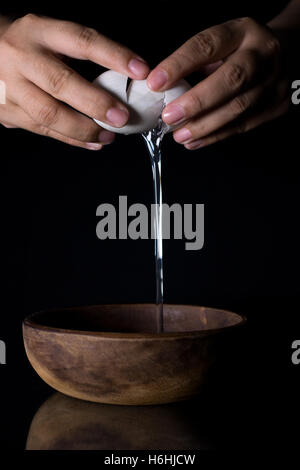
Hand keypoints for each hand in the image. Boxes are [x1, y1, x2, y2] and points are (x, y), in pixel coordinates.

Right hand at [0, 14, 148, 148]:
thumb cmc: (25, 47)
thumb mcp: (48, 37)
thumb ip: (77, 55)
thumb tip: (123, 81)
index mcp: (39, 31)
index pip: (82, 41)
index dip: (113, 55)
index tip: (140, 71)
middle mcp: (22, 57)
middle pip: (61, 83)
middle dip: (96, 103)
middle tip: (122, 117)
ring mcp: (11, 87)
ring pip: (50, 113)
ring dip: (84, 129)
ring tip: (109, 136)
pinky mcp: (7, 112)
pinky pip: (43, 130)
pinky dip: (72, 139)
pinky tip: (92, 143)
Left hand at [147, 17, 288, 149]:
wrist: (289, 52)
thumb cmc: (243, 49)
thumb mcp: (223, 42)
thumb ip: (197, 61)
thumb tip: (161, 88)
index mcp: (243, 32)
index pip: (208, 45)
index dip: (180, 65)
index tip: (155, 83)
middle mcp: (263, 54)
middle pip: (230, 80)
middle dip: (196, 102)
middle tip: (169, 117)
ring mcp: (274, 81)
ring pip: (238, 108)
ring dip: (204, 126)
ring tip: (179, 135)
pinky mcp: (278, 105)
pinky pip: (244, 125)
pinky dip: (215, 136)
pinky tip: (195, 141)